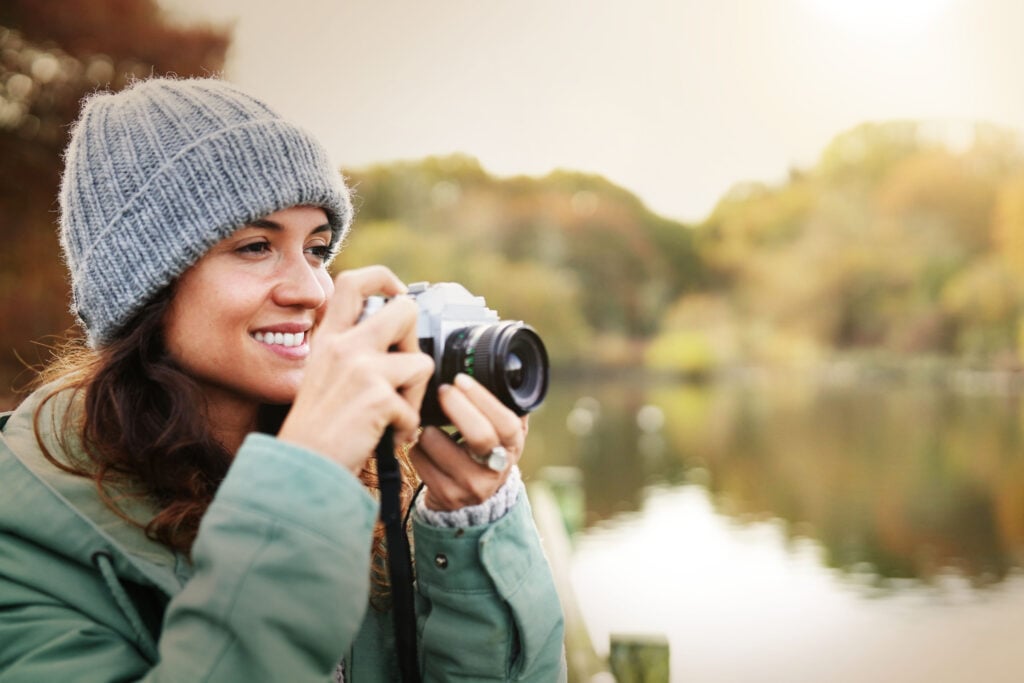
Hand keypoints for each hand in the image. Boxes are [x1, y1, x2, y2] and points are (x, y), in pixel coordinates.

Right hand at [278, 266, 434, 473]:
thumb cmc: (317, 431)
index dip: (385, 280)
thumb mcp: (324, 377)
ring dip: (415, 395)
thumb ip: (351, 353)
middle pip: (406, 309)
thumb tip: (396, 344)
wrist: (302, 468)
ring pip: (421, 363)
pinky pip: (415, 407)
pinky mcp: (378, 396)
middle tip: (403, 374)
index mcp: (329, 338)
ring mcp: (361, 368)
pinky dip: (407, 428)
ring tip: (393, 417)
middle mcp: (344, 345)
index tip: (399, 296)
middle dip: (416, 342)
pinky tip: (385, 437)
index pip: (354, 282)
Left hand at [410, 373, 528, 510]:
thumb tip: (500, 368)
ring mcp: (472, 486)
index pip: (506, 422)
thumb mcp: (501, 430)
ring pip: (438, 444)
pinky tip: (425, 448)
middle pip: (479, 435)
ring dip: (428, 429)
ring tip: (431, 427)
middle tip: (443, 390)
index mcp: (513, 445)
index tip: (461, 379)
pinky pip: (420, 459)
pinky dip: (417, 448)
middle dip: (456, 406)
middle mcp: (497, 469)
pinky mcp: (447, 496)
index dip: (483, 398)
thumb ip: (503, 403)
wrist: (474, 498)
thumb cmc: (485, 450)